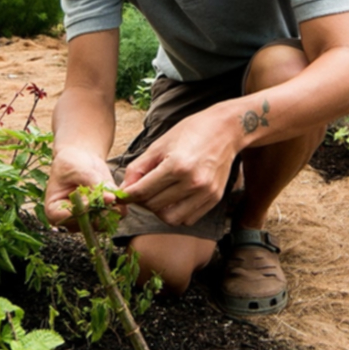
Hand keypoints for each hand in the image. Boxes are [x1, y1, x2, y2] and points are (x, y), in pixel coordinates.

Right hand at [44, 147, 122, 228]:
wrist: (80, 160)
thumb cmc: (71, 164)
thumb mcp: (78, 170)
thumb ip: (93, 184)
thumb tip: (111, 198)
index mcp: (55, 211)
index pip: (69, 217)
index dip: (83, 210)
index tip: (92, 198)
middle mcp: (71, 221)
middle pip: (88, 225)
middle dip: (101, 210)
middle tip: (109, 194)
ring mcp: (87, 220)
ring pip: (104, 224)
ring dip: (112, 209)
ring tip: (111, 191)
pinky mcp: (102, 215)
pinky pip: (115, 218)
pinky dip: (119, 207)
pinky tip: (116, 194)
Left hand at [122, 110, 237, 226]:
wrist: (226, 130)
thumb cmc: (191, 132)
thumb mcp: (160, 144)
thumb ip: (139, 167)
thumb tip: (123, 189)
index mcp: (177, 165)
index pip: (143, 191)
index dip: (128, 195)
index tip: (122, 195)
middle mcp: (193, 182)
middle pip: (154, 206)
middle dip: (142, 201)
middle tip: (141, 192)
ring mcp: (205, 192)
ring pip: (171, 219)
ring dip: (159, 211)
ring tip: (158, 197)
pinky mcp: (214, 198)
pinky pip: (188, 219)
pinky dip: (177, 214)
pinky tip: (174, 199)